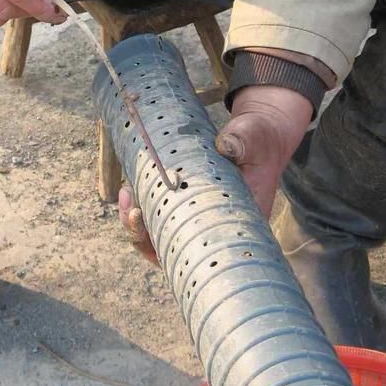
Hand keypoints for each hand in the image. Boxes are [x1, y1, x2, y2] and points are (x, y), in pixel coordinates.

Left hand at [118, 85, 311, 260]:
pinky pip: (159, 215)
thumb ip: (243, 141)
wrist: (258, 133)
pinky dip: (142, 207)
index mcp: (238, 221)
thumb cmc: (260, 140)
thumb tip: (226, 146)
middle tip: (133, 211)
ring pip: (162, 235)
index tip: (154, 234)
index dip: (175, 251)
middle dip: (146, 238)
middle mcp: (215, 225)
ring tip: (126, 194)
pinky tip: (130, 189)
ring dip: (138, 223)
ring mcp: (198, 215)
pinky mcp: (186, 201)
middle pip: (175, 249)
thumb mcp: (254, 137)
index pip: (204, 252)